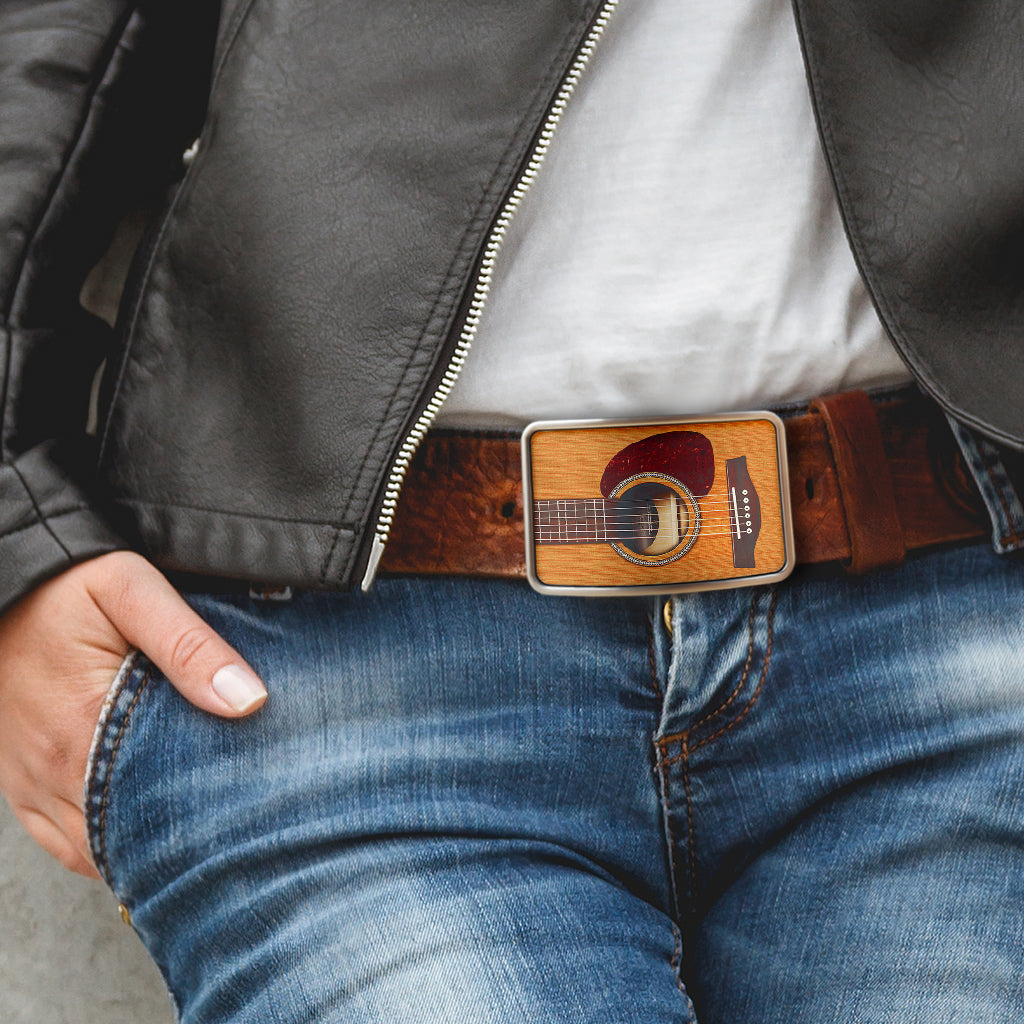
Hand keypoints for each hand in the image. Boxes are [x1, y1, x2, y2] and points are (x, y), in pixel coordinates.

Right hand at [0, 551, 266, 877]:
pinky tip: (142, 832)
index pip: (158, 805)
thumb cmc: (67, 585)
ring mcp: (31, 780)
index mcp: (83, 725)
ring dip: (143, 843)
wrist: (3, 583)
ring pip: (96, 848)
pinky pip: (62, 842)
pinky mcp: (19, 782)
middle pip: (129, 834)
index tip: (250, 813)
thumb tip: (249, 700)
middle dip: (183, 836)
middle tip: (235, 825)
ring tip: (198, 828)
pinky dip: (103, 847)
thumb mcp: (132, 592)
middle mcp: (52, 766)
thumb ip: (190, 644)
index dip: (207, 817)